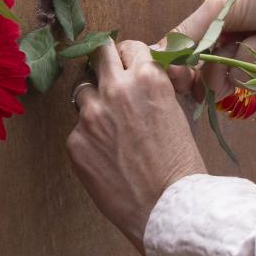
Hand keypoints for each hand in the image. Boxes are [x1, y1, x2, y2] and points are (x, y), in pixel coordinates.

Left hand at [66, 40, 206, 252]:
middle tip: (110, 80)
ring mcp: (91, 115)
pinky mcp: (75, 142)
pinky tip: (106, 156)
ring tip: (110, 127)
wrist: (167, 208)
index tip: (128, 67)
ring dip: (94, 102)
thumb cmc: (180, 165)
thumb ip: (152, 89)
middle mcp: (116, 89)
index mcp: (147, 77)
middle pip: (99, 54)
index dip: (130, 59)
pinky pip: (77, 129)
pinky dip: (89, 137)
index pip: (128, 47)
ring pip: (83, 91)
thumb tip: (137, 77)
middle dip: (105, 63)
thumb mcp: (175, 112)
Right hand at [169, 0, 255, 99]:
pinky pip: (252, 80)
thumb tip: (153, 54)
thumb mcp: (219, 7)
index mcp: (213, 24)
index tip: (176, 76)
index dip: (179, 67)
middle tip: (217, 60)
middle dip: (210, 67)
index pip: (185, 55)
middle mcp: (228, 44)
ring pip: (228, 78)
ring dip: (242, 57)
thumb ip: (187, 32)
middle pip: (203, 74)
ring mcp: (251, 60)